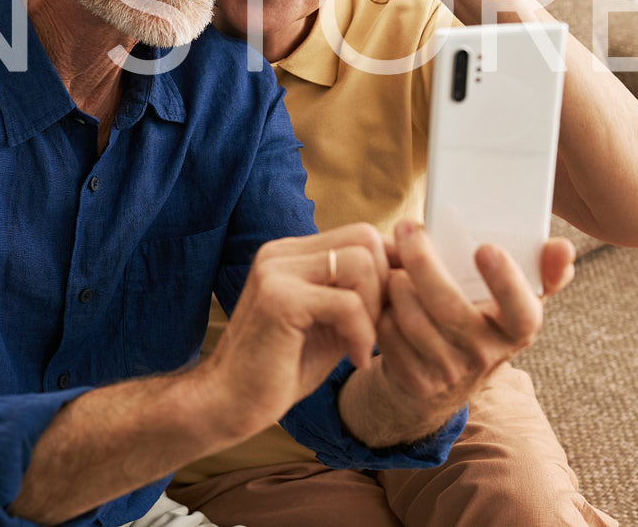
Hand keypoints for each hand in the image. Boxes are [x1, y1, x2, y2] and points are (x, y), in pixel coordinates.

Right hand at [199, 223, 389, 439]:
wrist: (230, 403)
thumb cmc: (281, 369)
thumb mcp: (331, 324)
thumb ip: (359, 296)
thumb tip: (408, 275)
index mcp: (292, 254)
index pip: (362, 234)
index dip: (389, 270)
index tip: (392, 311)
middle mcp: (281, 253)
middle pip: (366, 239)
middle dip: (384, 287)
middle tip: (373, 330)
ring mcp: (277, 271)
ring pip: (361, 263)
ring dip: (374, 310)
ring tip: (360, 344)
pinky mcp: (279, 299)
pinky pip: (348, 302)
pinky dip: (362, 334)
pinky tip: (353, 359)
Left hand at [344, 221, 573, 445]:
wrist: (444, 379)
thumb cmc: (481, 323)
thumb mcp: (514, 303)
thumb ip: (541, 272)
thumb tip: (562, 246)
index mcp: (518, 329)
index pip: (522, 311)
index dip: (505, 282)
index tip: (485, 247)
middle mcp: (487, 355)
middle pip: (449, 308)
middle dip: (424, 263)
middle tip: (408, 228)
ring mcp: (450, 372)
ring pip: (414, 321)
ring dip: (397, 284)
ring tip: (394, 261)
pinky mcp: (417, 380)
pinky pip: (390, 336)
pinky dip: (382, 308)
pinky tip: (383, 294)